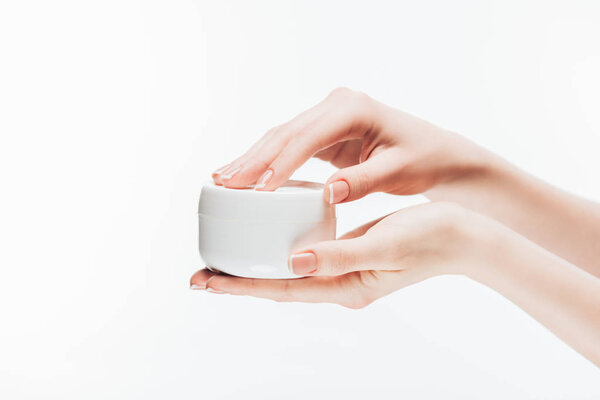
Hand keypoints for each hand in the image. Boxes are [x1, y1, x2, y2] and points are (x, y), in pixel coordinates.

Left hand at [190, 202, 496, 307]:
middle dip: (238, 281)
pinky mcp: (347, 253)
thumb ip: (340, 256)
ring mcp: (342, 270)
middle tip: (199, 275)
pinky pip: (305, 254)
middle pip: (277, 285)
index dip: (241, 286)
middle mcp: (338, 283)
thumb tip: (295, 262)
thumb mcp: (385, 245)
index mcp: (345, 287)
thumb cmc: (430, 239)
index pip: (282, 289)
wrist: (461, 236)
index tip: (206, 282)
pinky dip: (280, 248)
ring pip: (288, 271)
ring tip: (223, 260)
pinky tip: (267, 237)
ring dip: (255, 266)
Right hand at [212, 87, 487, 202]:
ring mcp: (328, 116)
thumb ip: (365, 181)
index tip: (258, 189)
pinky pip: (289, 144)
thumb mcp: (399, 171)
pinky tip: (245, 174)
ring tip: (222, 178)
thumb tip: (328, 193)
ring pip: (281, 136)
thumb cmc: (423, 159)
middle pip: (286, 132)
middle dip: (254, 159)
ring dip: (253, 158)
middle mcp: (336, 106)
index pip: (308, 136)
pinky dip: (266, 160)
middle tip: (223, 183)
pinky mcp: (325, 131)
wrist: (436, 153)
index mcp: (354, 109)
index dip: (281, 163)